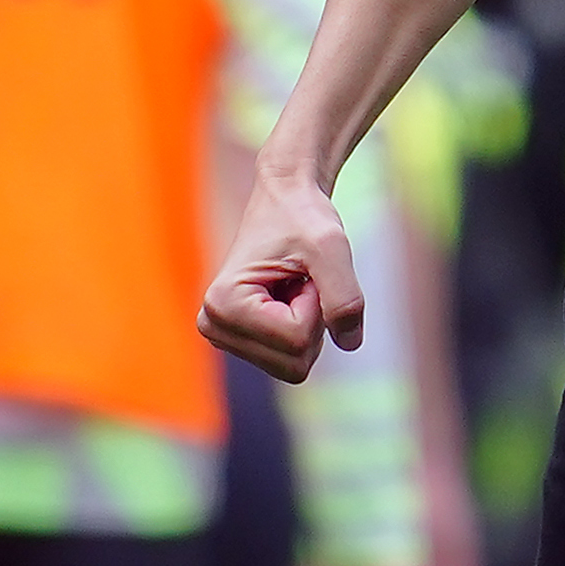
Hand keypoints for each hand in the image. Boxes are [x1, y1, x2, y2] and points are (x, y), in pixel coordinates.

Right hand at [198, 165, 364, 384]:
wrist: (286, 199)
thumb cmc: (304, 216)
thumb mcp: (331, 247)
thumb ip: (345, 297)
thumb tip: (350, 344)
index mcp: (224, 304)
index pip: (296, 341)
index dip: (316, 304)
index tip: (301, 269)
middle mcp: (214, 326)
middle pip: (294, 364)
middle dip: (311, 320)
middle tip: (299, 279)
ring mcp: (224, 337)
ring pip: (294, 366)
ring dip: (307, 323)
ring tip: (293, 285)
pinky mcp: (240, 341)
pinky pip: (291, 359)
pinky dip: (301, 328)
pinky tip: (287, 296)